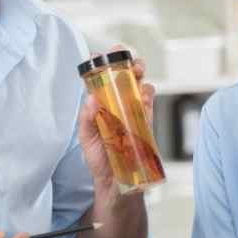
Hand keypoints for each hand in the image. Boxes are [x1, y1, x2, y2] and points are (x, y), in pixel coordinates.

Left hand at [78, 47, 155, 193]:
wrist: (117, 183)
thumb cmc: (100, 160)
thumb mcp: (87, 138)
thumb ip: (87, 119)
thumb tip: (92, 98)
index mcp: (103, 106)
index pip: (104, 80)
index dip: (105, 64)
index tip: (102, 54)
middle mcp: (119, 106)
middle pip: (127, 78)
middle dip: (129, 64)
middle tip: (128, 61)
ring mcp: (134, 113)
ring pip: (142, 87)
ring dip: (141, 77)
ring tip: (137, 73)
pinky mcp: (146, 124)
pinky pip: (150, 106)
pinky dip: (148, 97)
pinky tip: (144, 95)